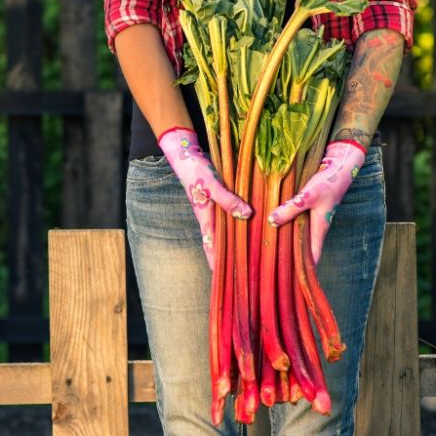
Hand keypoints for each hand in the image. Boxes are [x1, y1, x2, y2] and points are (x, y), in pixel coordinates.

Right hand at [158, 126, 252, 270]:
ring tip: (249, 254)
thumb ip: (228, 200)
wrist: (186, 155)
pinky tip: (249, 225)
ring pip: (226, 231)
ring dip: (235, 241)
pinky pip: (230, 216)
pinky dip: (238, 223)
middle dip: (228, 257)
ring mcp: (214, 209)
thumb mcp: (212, 185)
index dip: (215, 263)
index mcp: (205, 218)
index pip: (211, 247)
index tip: (222, 280)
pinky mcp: (219, 199)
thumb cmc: (196, 171)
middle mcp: (210, 217)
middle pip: (219, 243)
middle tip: (241, 272)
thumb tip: (247, 216)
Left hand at [268, 140, 366, 263]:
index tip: (291, 285)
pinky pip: (293, 224)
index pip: (311, 258)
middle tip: (271, 272)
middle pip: (301, 250)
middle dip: (289, 260)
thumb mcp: (308, 195)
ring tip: (266, 255)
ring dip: (285, 244)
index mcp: (318, 230)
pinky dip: (284, 228)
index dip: (303, 272)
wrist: (339, 167)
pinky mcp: (306, 210)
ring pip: (296, 237)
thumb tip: (272, 221)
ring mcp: (311, 220)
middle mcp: (315, 228)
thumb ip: (291, 208)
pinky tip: (270, 229)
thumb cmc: (327, 182)